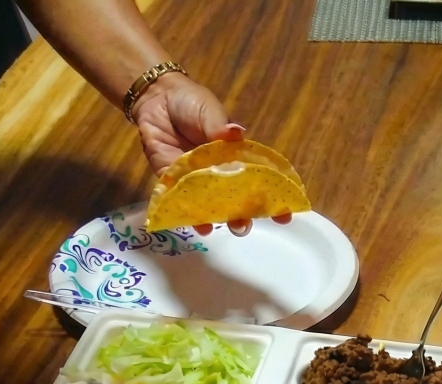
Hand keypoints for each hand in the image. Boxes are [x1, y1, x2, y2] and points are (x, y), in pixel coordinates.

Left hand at [130, 73, 292, 237]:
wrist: (157, 97)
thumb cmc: (190, 103)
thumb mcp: (209, 111)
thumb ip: (219, 127)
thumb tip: (235, 132)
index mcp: (234, 160)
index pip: (256, 183)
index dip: (272, 201)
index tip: (285, 215)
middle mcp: (217, 176)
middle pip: (234, 203)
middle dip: (243, 218)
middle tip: (245, 226)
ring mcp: (195, 181)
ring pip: (209, 208)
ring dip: (217, 221)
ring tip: (224, 228)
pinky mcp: (171, 182)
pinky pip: (181, 202)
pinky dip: (189, 215)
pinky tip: (197, 224)